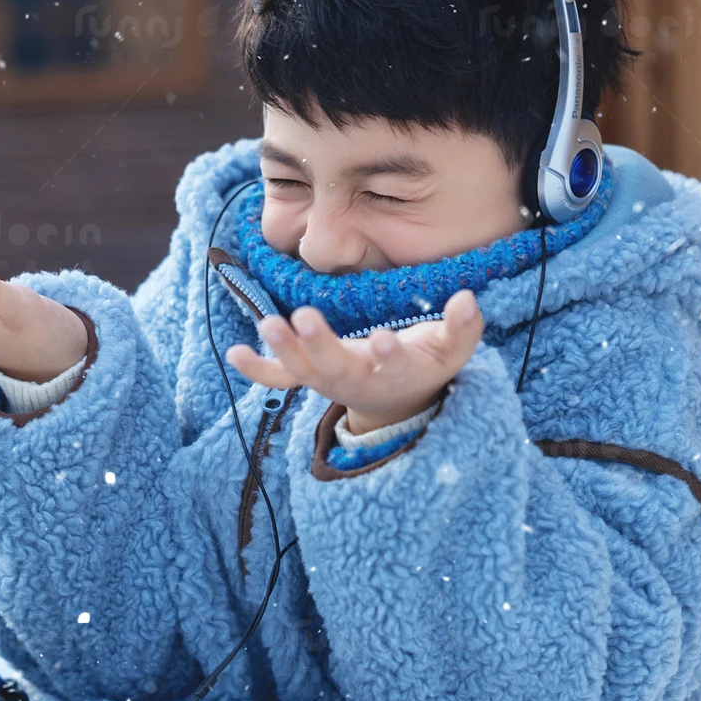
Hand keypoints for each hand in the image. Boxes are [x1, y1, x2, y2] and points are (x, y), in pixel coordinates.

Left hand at [225, 289, 483, 435]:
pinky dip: (258, 370)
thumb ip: (463, 328)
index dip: (389, 355)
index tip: (383, 340)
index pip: (393, 366)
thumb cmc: (424, 365)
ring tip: (267, 325)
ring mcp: (330, 380)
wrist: (396, 400)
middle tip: (304, 318)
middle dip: (319, 345)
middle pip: (336, 369)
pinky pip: (281, 379)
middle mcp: (357, 380)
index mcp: (395, 374)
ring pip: (304, 372)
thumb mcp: (452, 351)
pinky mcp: (311, 377)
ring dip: (285, 351)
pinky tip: (233, 353)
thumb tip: (467, 300)